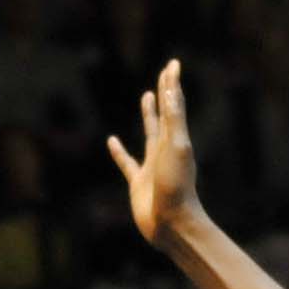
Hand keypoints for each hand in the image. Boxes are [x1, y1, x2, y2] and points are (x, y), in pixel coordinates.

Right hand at [105, 58, 202, 245]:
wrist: (172, 224)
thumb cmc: (177, 186)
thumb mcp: (177, 147)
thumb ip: (174, 120)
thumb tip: (171, 88)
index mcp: (175, 139)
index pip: (173, 104)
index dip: (172, 83)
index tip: (173, 64)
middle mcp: (165, 149)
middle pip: (165, 114)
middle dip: (166, 93)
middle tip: (165, 73)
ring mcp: (152, 164)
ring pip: (149, 133)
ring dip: (148, 114)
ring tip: (146, 97)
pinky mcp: (138, 182)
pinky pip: (127, 162)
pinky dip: (119, 151)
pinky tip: (112, 141)